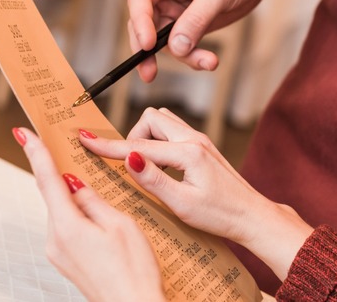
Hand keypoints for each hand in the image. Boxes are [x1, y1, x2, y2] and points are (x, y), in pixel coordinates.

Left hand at [12, 127, 165, 301]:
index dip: (36, 154)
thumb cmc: (133, 271)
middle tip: (68, 150)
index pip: (47, 181)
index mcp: (68, 227)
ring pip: (63, 212)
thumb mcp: (120, 224)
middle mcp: (56, 240)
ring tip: (98, 188)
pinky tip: (98, 216)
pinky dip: (78, 215)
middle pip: (54, 196)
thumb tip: (74, 184)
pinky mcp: (67, 262)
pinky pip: (68, 228)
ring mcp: (59, 253)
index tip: (24, 133)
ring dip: (74, 197)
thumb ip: (94, 200)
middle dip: (63, 174)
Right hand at [79, 108, 313, 279]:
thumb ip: (153, 179)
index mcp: (188, 153)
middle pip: (151, 120)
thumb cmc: (220, 215)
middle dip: (134, 138)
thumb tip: (128, 158)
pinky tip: (163, 167)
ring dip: (148, 138)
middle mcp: (195, 139)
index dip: (108, 145)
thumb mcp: (182, 204)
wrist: (252, 216)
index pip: (138, 145)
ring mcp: (201, 141)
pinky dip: (161, 143)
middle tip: (134, 168)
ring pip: (163, 122)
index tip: (84, 139)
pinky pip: (174, 133)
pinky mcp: (204, 147)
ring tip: (148, 168)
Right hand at [127, 0, 291, 81]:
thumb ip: (196, 18)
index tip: (147, 44)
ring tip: (207, 63)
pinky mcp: (190, 24)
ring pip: (165, 39)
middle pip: (145, 22)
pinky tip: (210, 61)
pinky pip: (183, 44)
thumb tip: (176, 47)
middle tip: (149, 73)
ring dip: (182, 56)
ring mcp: (177, 9)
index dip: (139, 21)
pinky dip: (193, 56)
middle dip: (147, 49)